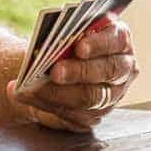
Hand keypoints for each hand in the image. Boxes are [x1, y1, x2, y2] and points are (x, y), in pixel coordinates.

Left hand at [8, 16, 136, 133]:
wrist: (54, 69)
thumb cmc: (65, 44)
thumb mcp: (68, 35)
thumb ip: (66, 37)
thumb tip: (51, 47)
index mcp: (120, 41)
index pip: (116, 40)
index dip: (99, 44)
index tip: (79, 47)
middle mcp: (123, 68)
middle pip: (107, 71)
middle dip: (79, 71)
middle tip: (55, 72)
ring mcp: (113, 95)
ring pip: (91, 98)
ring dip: (58, 93)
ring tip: (31, 87)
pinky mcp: (96, 115)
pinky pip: (75, 115)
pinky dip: (48, 104)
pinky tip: (27, 96)